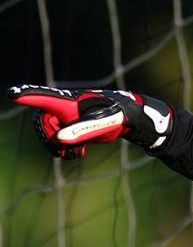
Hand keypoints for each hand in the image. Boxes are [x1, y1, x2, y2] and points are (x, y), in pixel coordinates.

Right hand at [7, 84, 172, 157]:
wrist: (127, 118)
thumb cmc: (117, 116)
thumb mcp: (103, 124)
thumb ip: (81, 130)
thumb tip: (60, 139)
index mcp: (68, 101)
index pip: (44, 97)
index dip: (27, 96)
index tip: (12, 94)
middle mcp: (62, 107)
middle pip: (42, 124)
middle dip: (51, 139)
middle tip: (71, 149)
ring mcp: (63, 117)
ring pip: (48, 135)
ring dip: (58, 147)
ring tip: (78, 152)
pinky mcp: (68, 127)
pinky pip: (56, 141)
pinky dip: (63, 150)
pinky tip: (78, 152)